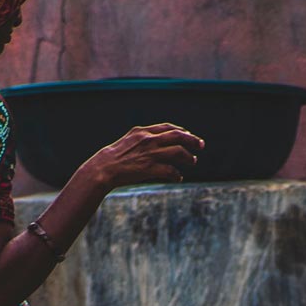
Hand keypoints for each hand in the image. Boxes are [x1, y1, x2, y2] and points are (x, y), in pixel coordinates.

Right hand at [85, 124, 203, 191]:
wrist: (103, 168)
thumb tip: (159, 140)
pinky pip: (170, 170)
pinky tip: (178, 177)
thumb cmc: (115, 157)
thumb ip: (144, 138)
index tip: (189, 135)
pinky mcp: (149, 168)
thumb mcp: (129, 140)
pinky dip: (177, 174)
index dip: (182, 131)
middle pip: (177, 136)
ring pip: (178, 152)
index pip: (168, 127)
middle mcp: (148, 140)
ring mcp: (150, 154)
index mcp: (143, 132)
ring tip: (192, 161)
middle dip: (192, 140)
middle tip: (201, 145)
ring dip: (188, 157)